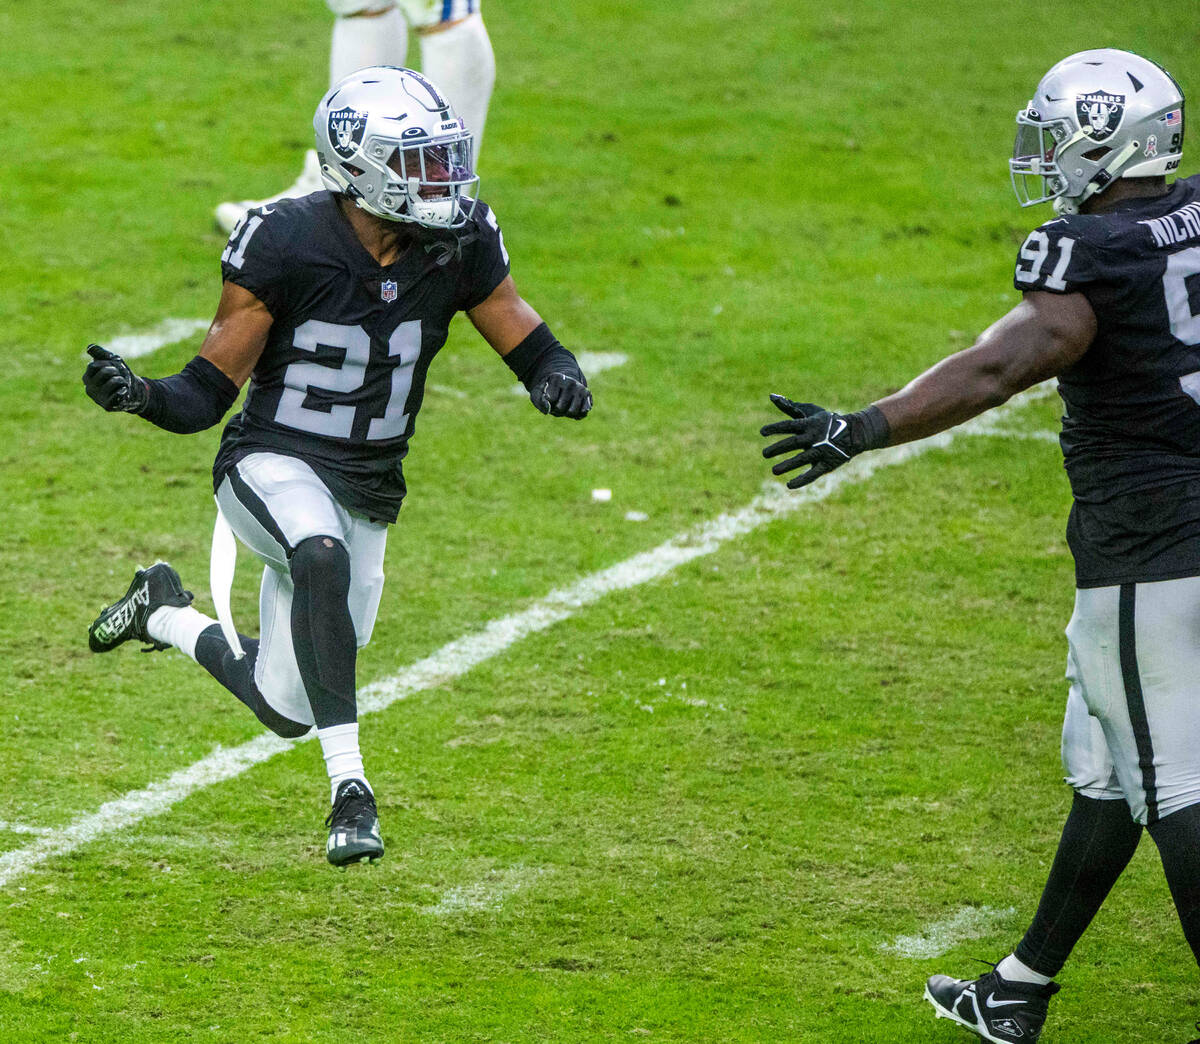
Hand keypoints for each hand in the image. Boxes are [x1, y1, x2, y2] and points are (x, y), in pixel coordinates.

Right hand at [83, 344, 147, 412]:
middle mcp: (89, 388)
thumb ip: (100, 353)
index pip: (94, 366)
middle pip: (105, 372)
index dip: (108, 363)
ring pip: (114, 381)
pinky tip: (124, 392)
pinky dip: (124, 390)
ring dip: (123, 380)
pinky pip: (117, 394)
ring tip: (122, 385)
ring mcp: (97, 398)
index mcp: (87, 377)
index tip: (113, 366)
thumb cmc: (120, 374)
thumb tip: (90, 348)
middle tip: (120, 377)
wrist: (134, 390)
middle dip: (117, 371)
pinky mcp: (107, 406)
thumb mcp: (111, 360)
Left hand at [531, 372, 591, 418]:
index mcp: (556, 377)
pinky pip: (582, 413)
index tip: (547, 396)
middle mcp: (571, 382)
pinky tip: (573, 407)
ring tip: (565, 404)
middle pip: (560, 408)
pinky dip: (576, 415)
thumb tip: (548, 410)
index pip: (550, 399)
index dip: (547, 402)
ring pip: (572, 412)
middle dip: (556, 409)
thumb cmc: (548, 390)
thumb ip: (539, 400)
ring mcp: (581, 388)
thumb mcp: (537, 393)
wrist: (562, 384)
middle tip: (556, 402)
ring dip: (566, 413)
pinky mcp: (588, 396)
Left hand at [761, 394, 882, 488]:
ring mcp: (821, 451)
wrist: (854, 433)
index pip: (789, 425)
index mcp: (809, 424)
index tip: (762, 432)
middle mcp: (814, 437)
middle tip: (764, 454)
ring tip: (774, 471)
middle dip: (778, 448)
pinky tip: (789, 485)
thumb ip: (789, 406)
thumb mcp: (810, 411)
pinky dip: (802, 480)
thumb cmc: (826, 421)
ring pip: (802, 459)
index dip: (775, 428)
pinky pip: (813, 474)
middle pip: (793, 443)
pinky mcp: (827, 464)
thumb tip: (771, 396)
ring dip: (787, 465)